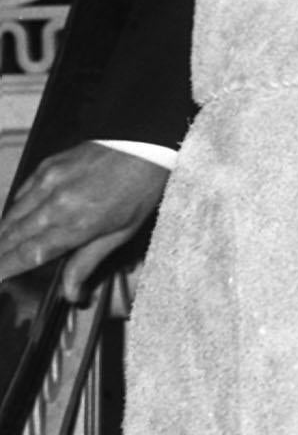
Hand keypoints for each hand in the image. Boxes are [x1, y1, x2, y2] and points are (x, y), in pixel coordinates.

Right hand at [0, 144, 169, 303]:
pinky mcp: (48, 165)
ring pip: (12, 214)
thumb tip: (71, 291)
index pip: (28, 254)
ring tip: (1, 248)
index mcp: (76, 223)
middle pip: (13, 236)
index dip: (5, 268)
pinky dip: (14, 208)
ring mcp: (48, 181)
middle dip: (0, 254)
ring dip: (3, 233)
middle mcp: (56, 203)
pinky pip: (21, 192)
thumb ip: (89, 261)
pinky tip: (14, 218)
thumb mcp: (122, 231)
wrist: (146, 143)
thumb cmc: (142, 186)